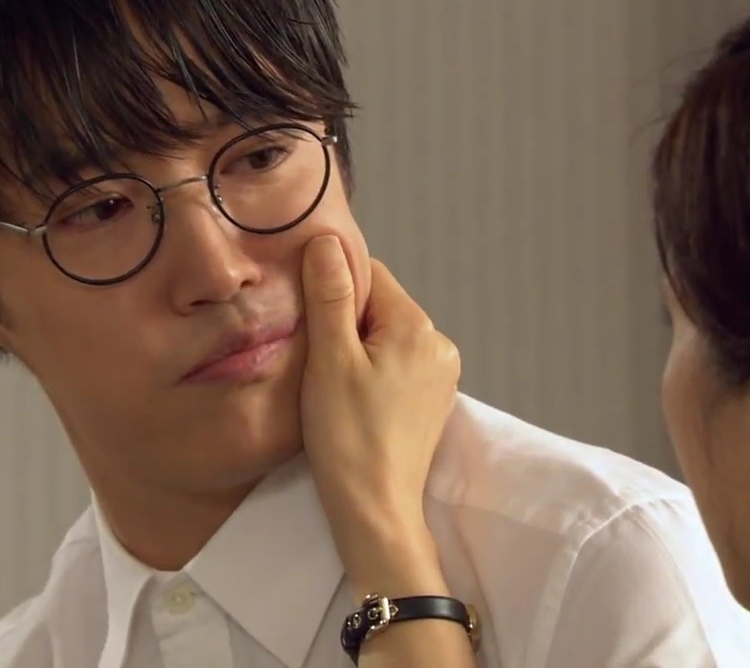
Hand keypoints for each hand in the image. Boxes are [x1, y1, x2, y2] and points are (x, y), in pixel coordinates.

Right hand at [298, 235, 460, 594]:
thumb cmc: (348, 438)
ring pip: (385, 336)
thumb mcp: (330, 359)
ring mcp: (440, 374)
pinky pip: (395, 364)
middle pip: (378, 305)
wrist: (375, 510)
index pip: (368, 275)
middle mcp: (439, 343)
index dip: (331, 292)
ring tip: (333, 386)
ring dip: (355, 349)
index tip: (309, 325)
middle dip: (344, 322)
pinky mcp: (433, 400)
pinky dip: (371, 373)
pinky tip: (353, 402)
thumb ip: (330, 296)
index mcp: (417, 326)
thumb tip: (326, 240)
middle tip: (317, 363)